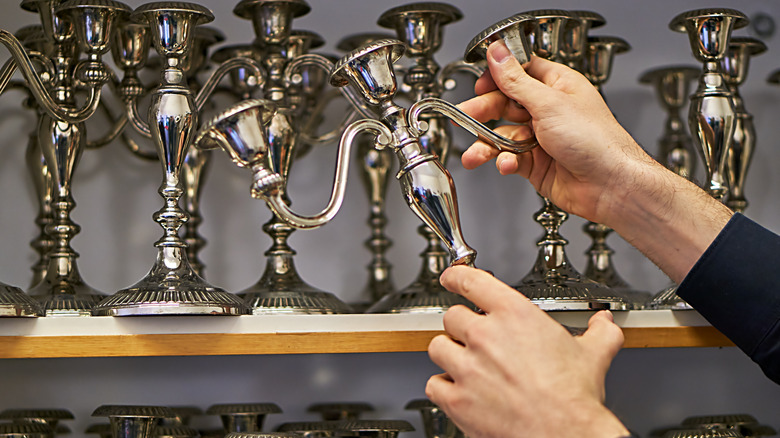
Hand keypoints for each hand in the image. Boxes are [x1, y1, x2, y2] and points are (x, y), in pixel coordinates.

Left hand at [426, 266, 628, 437]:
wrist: (562, 436)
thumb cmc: (572, 400)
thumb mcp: (593, 356)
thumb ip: (598, 333)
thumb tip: (604, 323)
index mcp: (515, 316)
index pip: (472, 282)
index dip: (457, 276)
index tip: (452, 277)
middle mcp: (485, 337)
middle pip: (452, 316)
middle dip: (462, 326)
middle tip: (477, 339)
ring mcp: (467, 367)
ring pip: (437, 346)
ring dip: (449, 353)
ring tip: (466, 362)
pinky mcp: (456, 398)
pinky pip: (434, 383)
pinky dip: (443, 386)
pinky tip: (458, 389)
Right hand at [459, 40, 656, 225]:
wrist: (609, 185)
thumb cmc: (596, 142)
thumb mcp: (549, 103)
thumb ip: (516, 81)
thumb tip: (498, 54)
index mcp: (557, 87)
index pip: (519, 73)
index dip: (497, 78)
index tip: (479, 85)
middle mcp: (549, 110)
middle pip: (505, 104)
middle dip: (484, 112)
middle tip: (466, 116)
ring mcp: (542, 138)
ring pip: (504, 135)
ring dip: (488, 144)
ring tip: (476, 154)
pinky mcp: (536, 163)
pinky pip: (510, 158)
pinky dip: (505, 162)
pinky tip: (507, 164)